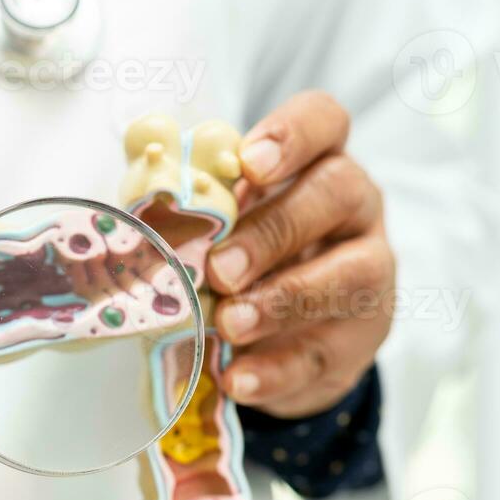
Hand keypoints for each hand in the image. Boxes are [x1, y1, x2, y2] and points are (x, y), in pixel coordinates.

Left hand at [206, 91, 393, 418]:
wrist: (289, 337)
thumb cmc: (246, 256)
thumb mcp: (224, 220)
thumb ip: (193, 203)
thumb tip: (131, 189)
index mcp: (317, 161)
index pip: (324, 122)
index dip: (293, 134)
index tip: (250, 163)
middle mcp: (354, 208)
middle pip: (335, 194)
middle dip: (273, 230)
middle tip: (220, 267)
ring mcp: (368, 272)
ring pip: (346, 276)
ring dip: (281, 301)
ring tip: (228, 324)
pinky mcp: (360, 338)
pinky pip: (324, 351)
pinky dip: (277, 369)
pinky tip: (238, 377)